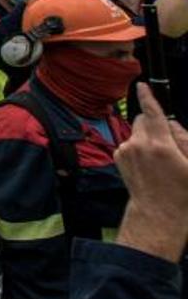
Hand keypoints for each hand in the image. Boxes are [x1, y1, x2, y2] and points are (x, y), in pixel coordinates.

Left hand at [114, 83, 187, 260]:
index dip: (148, 96)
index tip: (143, 85)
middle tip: (168, 144)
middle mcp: (138, 144)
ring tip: (159, 160)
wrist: (157, 213)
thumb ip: (185, 139)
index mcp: (159, 145)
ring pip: (136, 132)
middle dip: (154, 125)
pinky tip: (148, 164)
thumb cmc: (181, 193)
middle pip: (143, 120)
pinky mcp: (118, 157)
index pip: (152, 112)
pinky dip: (138, 147)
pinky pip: (130, 143)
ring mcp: (125, 151)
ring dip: (146, 137)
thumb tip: (172, 124)